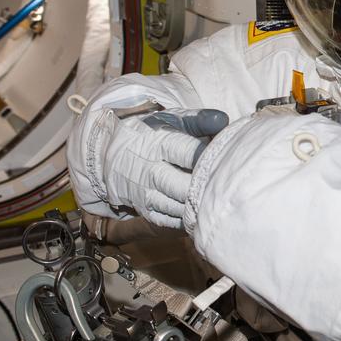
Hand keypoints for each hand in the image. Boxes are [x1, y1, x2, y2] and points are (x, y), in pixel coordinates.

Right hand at [86, 107, 227, 226]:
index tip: (225, 159)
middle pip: (182, 187)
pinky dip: (185, 219)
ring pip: (177, 207)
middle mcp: (151, 170)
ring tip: (213, 199)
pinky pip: (169, 221)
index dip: (209, 158)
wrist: (114, 151)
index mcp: (160, 144)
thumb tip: (224, 121)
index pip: (188, 153)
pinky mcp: (145, 210)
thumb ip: (200, 120)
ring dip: (196, 206)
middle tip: (222, 185)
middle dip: (204, 188)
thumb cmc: (155, 133)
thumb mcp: (174, 120)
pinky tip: (198, 212)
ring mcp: (146, 193)